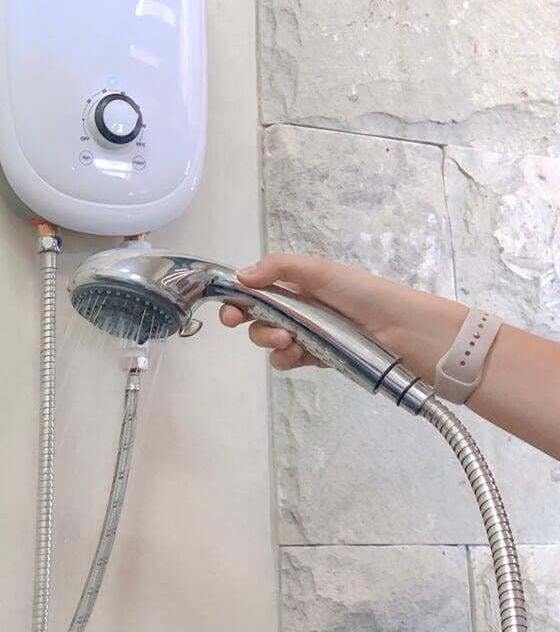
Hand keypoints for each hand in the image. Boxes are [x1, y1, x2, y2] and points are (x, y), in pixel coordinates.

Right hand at [218, 254, 464, 379]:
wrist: (405, 332)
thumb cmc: (364, 295)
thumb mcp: (321, 271)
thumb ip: (279, 269)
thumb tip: (240, 276)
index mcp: (300, 284)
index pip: (258, 289)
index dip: (238, 298)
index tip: (228, 308)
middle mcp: (301, 308)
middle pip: (257, 316)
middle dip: (247, 320)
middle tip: (238, 323)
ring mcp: (309, 335)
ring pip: (270, 341)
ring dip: (268, 340)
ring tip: (287, 340)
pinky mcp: (318, 359)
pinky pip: (288, 361)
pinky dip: (285, 359)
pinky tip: (297, 355)